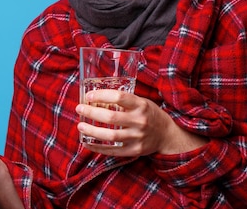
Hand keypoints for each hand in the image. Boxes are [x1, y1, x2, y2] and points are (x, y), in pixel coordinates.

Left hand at [75, 90, 207, 156]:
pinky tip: (86, 143)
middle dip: (91, 113)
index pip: (119, 97)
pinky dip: (97, 148)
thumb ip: (124, 101)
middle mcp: (139, 121)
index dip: (102, 95)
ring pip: (110, 136)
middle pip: (111, 117)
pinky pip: (112, 151)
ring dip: (92, 131)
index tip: (89, 96)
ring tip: (80, 125)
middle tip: (79, 109)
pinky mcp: (134, 151)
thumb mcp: (141, 101)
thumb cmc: (149, 114)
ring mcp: (137, 137)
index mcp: (141, 105)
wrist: (166, 135)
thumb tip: (97, 97)